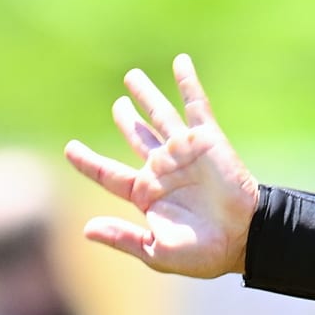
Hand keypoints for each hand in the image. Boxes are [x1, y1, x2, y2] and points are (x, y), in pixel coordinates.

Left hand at [64, 53, 260, 278]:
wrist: (245, 237)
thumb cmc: (203, 252)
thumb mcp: (156, 251)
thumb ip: (123, 238)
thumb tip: (86, 230)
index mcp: (146, 194)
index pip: (108, 173)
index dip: (88, 161)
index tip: (70, 150)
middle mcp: (162, 169)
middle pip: (136, 136)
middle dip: (126, 120)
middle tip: (118, 105)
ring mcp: (184, 152)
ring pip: (159, 115)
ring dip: (146, 96)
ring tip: (132, 77)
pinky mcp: (206, 140)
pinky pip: (195, 106)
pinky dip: (187, 83)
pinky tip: (180, 62)